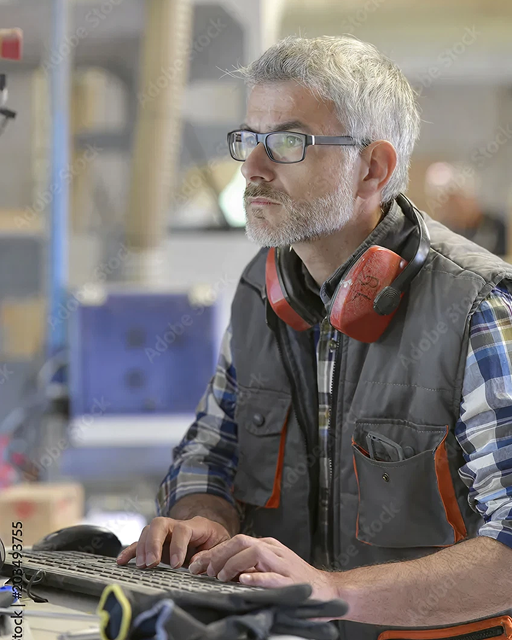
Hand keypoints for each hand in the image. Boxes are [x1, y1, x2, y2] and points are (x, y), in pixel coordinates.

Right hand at [116, 516, 230, 569]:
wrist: (213, 537)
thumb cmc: (217, 542)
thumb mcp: (220, 547)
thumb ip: (210, 555)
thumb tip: (195, 564)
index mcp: (196, 525)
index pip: (183, 529)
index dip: (178, 546)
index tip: (177, 565)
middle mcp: (177, 525)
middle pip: (160, 524)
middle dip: (153, 543)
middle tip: (152, 562)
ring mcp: (165, 533)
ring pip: (148, 531)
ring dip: (142, 548)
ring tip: (142, 566)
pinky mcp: (156, 543)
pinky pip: (140, 543)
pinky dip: (130, 551)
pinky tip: (122, 561)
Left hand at [188, 535, 335, 600]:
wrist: (327, 590)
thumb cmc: (295, 581)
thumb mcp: (269, 568)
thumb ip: (249, 566)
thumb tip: (218, 570)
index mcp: (267, 546)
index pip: (235, 542)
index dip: (214, 551)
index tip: (197, 564)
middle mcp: (274, 550)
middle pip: (242, 542)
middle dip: (219, 554)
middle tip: (203, 570)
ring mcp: (283, 564)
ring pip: (255, 553)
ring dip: (234, 563)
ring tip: (220, 576)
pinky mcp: (291, 581)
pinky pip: (272, 576)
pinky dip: (257, 577)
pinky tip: (244, 581)